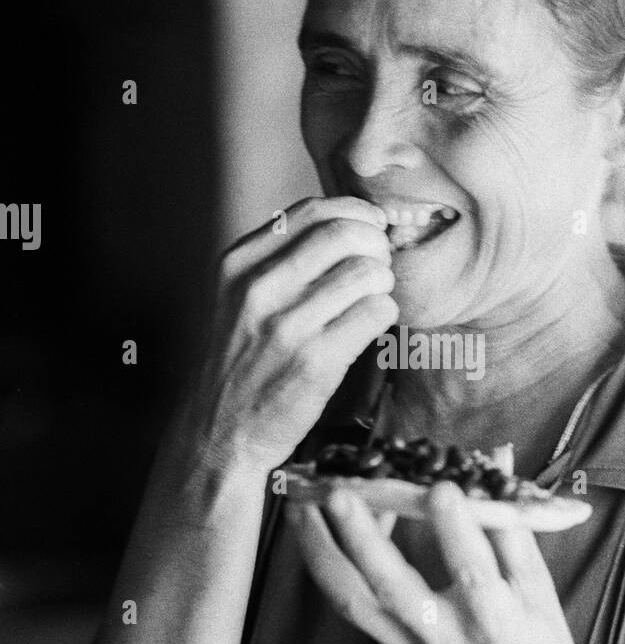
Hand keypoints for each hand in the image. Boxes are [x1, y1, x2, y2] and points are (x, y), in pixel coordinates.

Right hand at [180, 197, 398, 476]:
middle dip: (377, 245)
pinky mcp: (316, 362)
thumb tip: (348, 224)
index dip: (355, 213)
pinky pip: (376, 313)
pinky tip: (369, 327)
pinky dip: (385, 315)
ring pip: (368, 273)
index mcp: (239, 263)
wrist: (219, 432)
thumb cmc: (242, 361)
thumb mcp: (238, 297)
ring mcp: (287, 326)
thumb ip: (280, 259)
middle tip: (380, 266)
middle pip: (345, 234)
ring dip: (383, 284)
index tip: (373, 226)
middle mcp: (258, 288)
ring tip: (371, 301)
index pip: (312, 211)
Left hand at [289, 482, 597, 643]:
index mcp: (495, 621)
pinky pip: (354, 610)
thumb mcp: (542, 594)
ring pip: (350, 600)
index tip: (439, 484)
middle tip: (337, 488)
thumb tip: (498, 462)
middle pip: (389, 585)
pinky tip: (329, 531)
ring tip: (301, 504)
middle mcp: (445, 638)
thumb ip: (513, 526)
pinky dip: (335, 567)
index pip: (471, 567)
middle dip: (358, 534)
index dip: (454, 524)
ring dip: (319, 550)